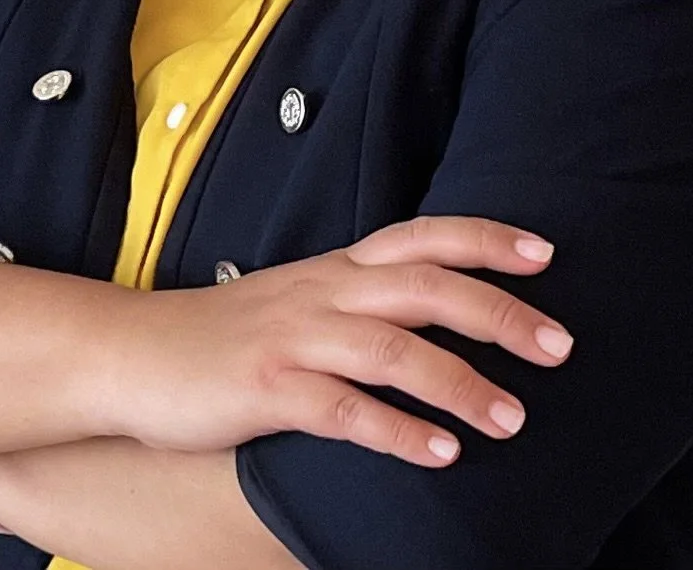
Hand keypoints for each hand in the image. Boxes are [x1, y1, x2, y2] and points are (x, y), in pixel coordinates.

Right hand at [106, 216, 573, 469]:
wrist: (131, 354)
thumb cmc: (226, 335)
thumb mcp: (300, 301)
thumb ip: (361, 303)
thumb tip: (438, 318)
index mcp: (336, 269)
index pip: (421, 237)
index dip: (484, 239)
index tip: (545, 253)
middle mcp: (323, 292)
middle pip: (424, 287)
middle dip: (498, 313)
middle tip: (560, 346)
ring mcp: (294, 338)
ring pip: (393, 350)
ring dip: (460, 383)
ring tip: (513, 419)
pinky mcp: (265, 388)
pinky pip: (343, 410)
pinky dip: (398, 431)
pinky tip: (439, 455)